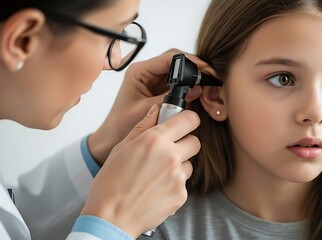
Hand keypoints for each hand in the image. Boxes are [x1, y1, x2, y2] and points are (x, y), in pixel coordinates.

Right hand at [81, 105, 200, 237]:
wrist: (111, 218)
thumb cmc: (110, 183)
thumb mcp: (122, 148)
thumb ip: (143, 126)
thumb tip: (156, 111)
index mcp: (155, 140)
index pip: (189, 119)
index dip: (188, 120)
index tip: (183, 123)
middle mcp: (171, 156)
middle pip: (195, 142)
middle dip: (184, 143)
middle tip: (169, 150)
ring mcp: (178, 177)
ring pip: (189, 164)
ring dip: (178, 166)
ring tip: (156, 175)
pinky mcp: (181, 195)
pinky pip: (183, 183)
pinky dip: (173, 185)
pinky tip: (156, 189)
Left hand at [88, 49, 214, 164]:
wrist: (110, 139)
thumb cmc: (121, 126)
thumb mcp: (147, 112)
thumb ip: (171, 99)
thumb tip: (197, 88)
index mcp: (139, 72)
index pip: (169, 58)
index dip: (190, 61)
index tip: (205, 69)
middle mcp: (146, 72)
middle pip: (176, 60)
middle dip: (194, 66)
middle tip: (211, 76)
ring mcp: (153, 80)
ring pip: (179, 71)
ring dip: (193, 76)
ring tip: (208, 85)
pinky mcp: (159, 90)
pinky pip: (178, 83)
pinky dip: (189, 86)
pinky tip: (200, 93)